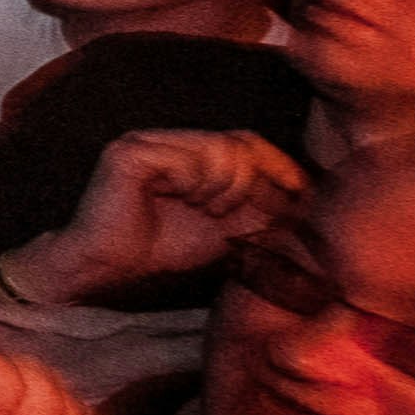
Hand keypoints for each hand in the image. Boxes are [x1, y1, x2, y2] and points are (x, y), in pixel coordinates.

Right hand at [15, 127, 304, 305]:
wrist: (105, 274)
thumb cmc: (165, 254)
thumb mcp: (231, 229)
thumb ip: (264, 207)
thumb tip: (309, 194)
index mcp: (193, 154)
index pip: (250, 143)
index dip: (279, 169)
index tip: (297, 199)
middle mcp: (171, 140)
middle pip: (241, 142)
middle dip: (255, 181)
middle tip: (241, 213)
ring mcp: (149, 142)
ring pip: (221, 150)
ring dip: (229, 186)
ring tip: (213, 211)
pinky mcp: (131, 153)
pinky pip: (190, 159)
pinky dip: (201, 184)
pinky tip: (193, 203)